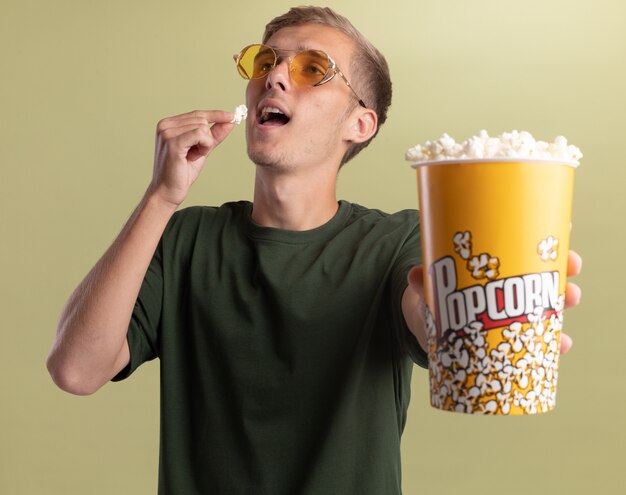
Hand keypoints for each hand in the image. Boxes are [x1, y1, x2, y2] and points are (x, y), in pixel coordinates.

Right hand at [149, 110, 235, 206]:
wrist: (169, 191)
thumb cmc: (182, 172)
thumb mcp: (202, 149)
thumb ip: (214, 135)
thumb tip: (229, 121)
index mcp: (169, 124)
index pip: (197, 114)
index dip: (215, 115)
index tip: (231, 115)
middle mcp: (165, 125)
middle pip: (201, 120)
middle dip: (207, 138)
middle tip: (196, 154)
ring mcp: (167, 132)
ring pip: (203, 127)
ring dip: (205, 144)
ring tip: (192, 157)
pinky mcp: (172, 142)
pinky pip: (200, 134)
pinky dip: (204, 146)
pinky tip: (195, 156)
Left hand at [406, 249, 581, 354]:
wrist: (428, 325)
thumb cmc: (436, 294)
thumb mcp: (430, 284)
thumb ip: (422, 280)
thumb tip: (414, 276)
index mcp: (498, 264)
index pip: (528, 246)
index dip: (549, 239)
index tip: (565, 233)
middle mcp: (513, 285)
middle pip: (546, 274)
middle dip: (563, 272)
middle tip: (571, 274)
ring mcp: (514, 312)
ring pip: (547, 306)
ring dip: (562, 309)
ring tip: (567, 309)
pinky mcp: (511, 339)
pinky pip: (537, 340)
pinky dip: (551, 344)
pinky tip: (560, 346)